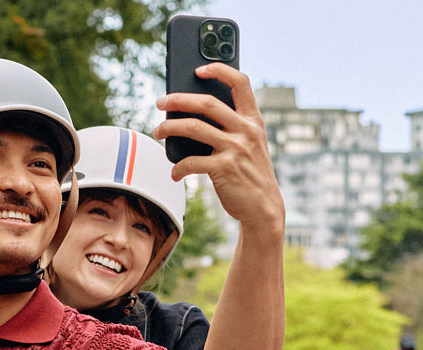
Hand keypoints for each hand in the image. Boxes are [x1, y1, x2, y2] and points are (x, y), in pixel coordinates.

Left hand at [153, 63, 283, 232]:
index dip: (219, 69)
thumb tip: (191, 113)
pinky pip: (191, 162)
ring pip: (193, 127)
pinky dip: (178, 167)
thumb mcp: (250, 144)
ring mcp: (235, 149)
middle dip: (178, 99)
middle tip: (161, 102)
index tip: (198, 69)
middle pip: (206, 103)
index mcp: (253, 120)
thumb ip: (232, 127)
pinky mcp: (224, 169)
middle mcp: (246, 130)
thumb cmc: (250, 173)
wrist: (264, 208)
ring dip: (169, 128)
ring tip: (158, 131)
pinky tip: (174, 172)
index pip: (240, 83)